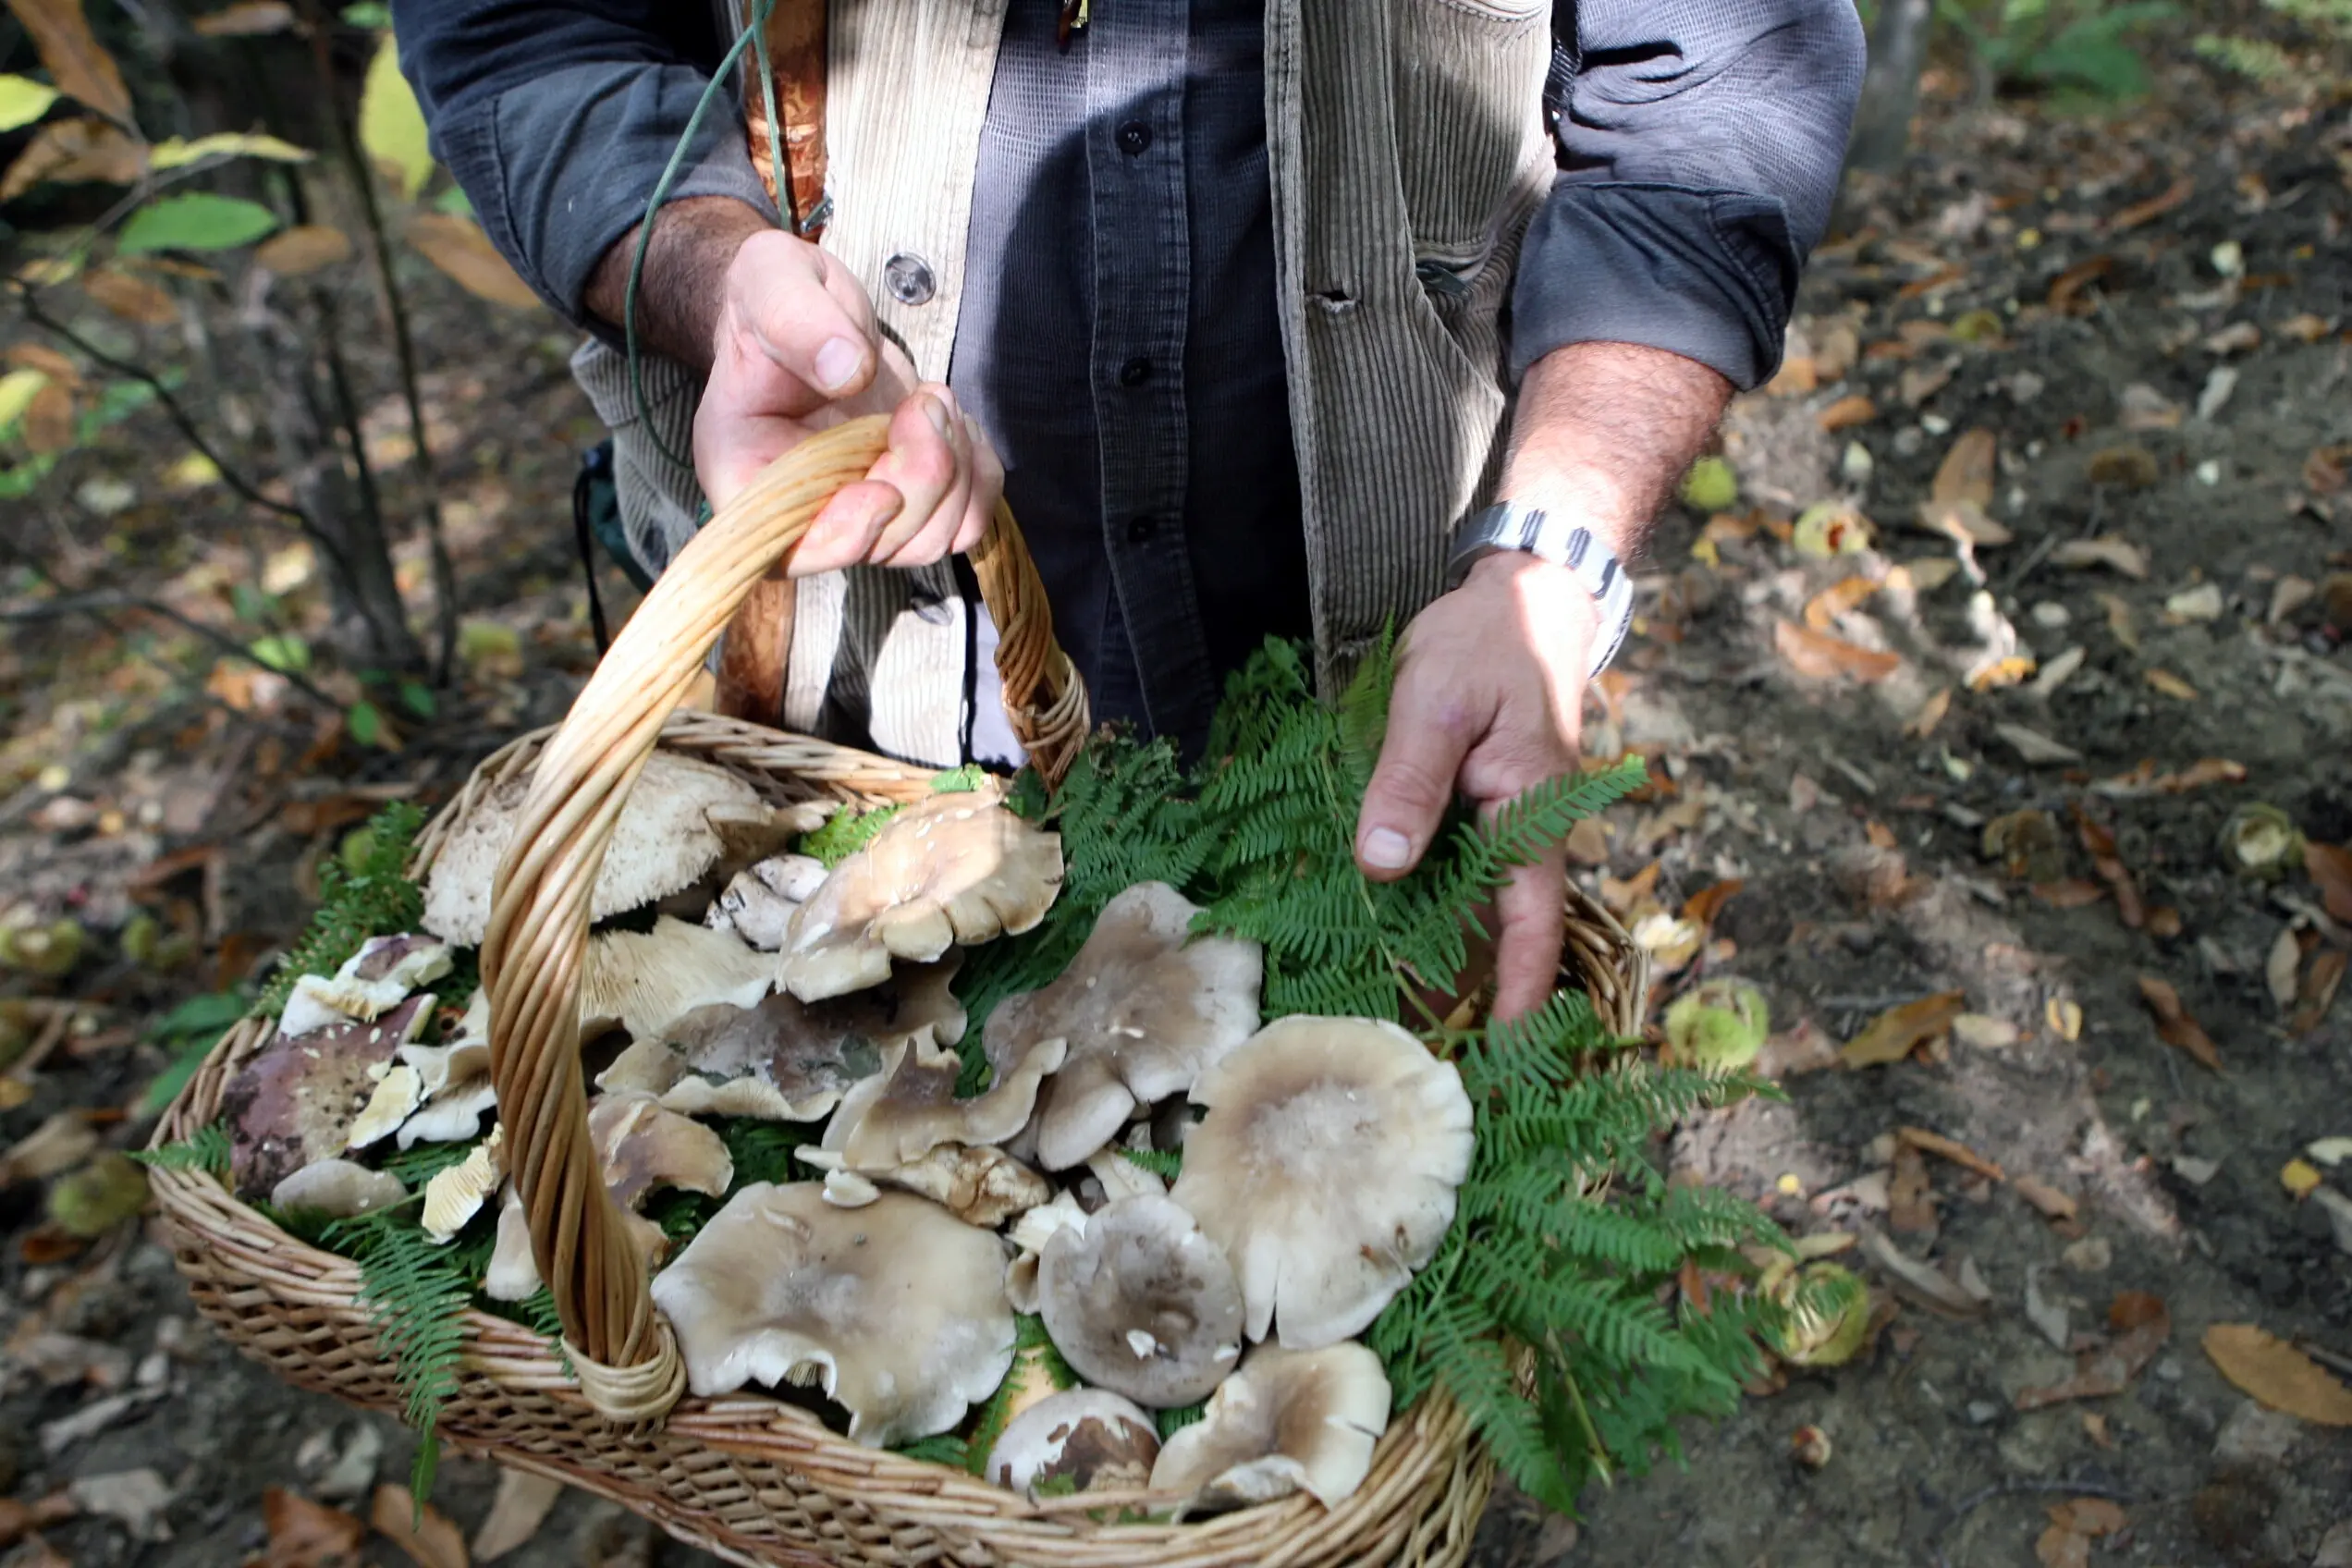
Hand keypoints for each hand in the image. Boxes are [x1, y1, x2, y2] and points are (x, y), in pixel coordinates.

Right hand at [692, 229, 1001, 576]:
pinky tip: (953, 420)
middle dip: (923, 474)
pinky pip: (966, 518)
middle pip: (886, 543)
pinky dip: (977, 472)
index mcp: (745, 479)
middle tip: (927, 401)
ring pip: (934, 538)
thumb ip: (795, 321)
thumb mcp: (770, 283)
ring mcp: (861, 510)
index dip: (848, 533)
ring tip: (936, 400)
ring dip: (957, 471)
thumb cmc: (774, 299)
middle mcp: (803, 513)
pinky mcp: (908, 498)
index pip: (793, 551)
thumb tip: (848, 371)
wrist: (811, 310)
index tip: (883, 487)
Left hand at [1354, 552, 1597, 1019]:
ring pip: (1473, 908)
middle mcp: (1527, 833)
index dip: (1522, 993)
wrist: (1522, 595)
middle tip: (1419, 1060)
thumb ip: (1408, 783)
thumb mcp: (1434, 702)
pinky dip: (1424, 909)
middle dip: (1467, 995)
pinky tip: (1377, 941)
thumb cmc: (1485, 642)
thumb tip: (1380, 866)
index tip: (1505, 1055)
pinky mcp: (1480, 813)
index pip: (1535, 923)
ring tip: (1387, 1021)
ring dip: (1438, 958)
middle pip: (1500, 932)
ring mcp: (1505, 826)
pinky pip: (1455, 875)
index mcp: (1532, 815)